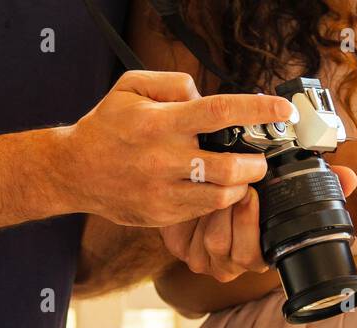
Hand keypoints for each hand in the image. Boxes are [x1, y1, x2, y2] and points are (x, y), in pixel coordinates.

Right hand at [64, 70, 293, 227]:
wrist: (74, 172)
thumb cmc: (106, 127)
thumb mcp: (130, 87)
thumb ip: (172, 84)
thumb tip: (203, 94)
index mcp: (161, 123)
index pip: (220, 112)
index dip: (257, 109)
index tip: (282, 109)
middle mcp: (164, 159)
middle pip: (230, 165)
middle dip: (257, 163)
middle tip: (260, 158)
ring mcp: (164, 191)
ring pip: (222, 195)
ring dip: (242, 187)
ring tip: (243, 177)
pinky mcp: (162, 215)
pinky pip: (203, 212)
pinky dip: (218, 202)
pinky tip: (218, 191)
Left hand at [160, 166, 356, 281]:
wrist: (202, 197)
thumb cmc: (247, 195)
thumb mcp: (280, 189)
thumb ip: (316, 183)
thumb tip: (349, 177)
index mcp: (261, 256)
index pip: (257, 256)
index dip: (251, 225)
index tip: (252, 194)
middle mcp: (233, 265)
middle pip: (230, 250)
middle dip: (231, 213)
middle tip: (232, 181)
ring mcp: (205, 261)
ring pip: (208, 242)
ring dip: (210, 210)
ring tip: (213, 182)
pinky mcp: (181, 250)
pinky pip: (183, 237)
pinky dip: (189, 213)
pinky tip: (194, 191)